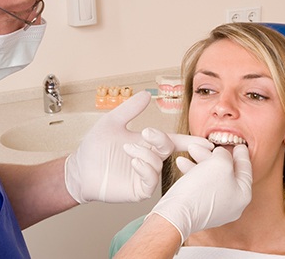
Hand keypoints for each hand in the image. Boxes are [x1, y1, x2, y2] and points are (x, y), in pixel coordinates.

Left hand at [64, 91, 211, 203]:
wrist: (80, 169)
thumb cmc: (95, 146)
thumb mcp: (112, 122)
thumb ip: (130, 109)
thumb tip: (146, 94)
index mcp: (147, 143)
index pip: (173, 141)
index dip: (189, 141)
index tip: (204, 141)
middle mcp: (149, 158)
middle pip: (168, 149)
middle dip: (161, 140)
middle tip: (147, 134)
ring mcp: (144, 175)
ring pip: (159, 164)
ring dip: (147, 154)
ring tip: (129, 150)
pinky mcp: (138, 189)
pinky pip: (151, 181)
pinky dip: (146, 169)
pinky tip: (134, 162)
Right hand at [149, 144, 251, 243]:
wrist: (177, 213)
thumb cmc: (201, 190)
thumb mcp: (220, 163)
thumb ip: (225, 154)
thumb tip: (221, 154)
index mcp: (243, 195)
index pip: (245, 170)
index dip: (241, 154)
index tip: (240, 145)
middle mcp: (231, 204)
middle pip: (227, 172)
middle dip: (215, 155)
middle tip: (209, 144)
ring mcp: (215, 208)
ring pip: (211, 177)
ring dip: (201, 161)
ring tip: (191, 149)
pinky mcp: (200, 209)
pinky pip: (200, 185)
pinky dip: (193, 173)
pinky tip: (182, 163)